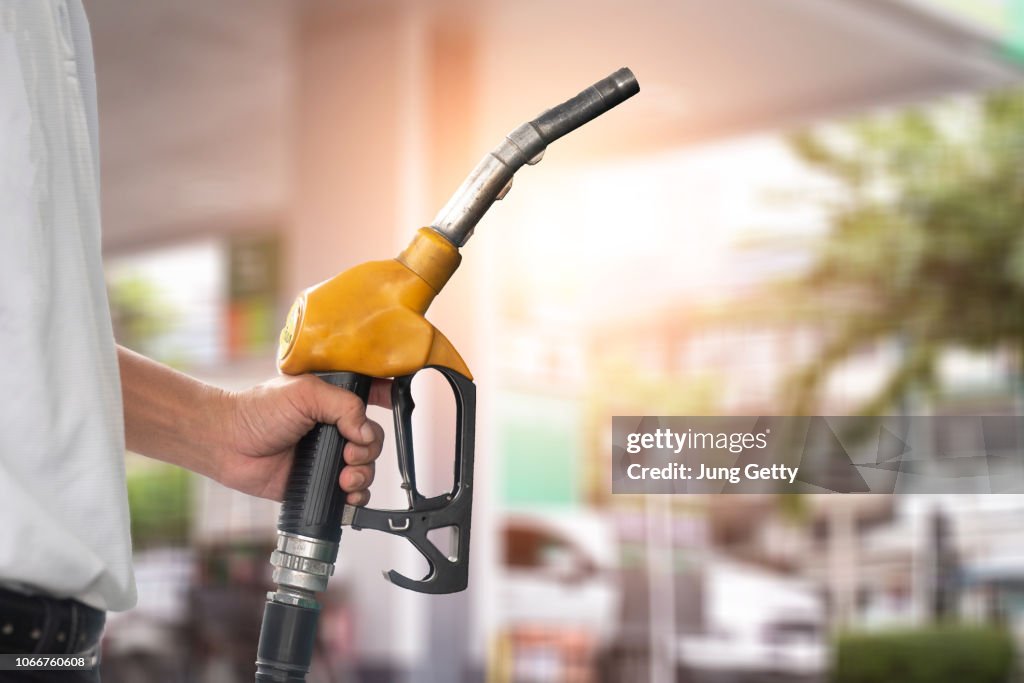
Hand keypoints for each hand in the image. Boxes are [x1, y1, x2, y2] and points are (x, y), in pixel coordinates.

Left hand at [217, 375, 391, 503]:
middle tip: (348, 453)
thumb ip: (344, 406)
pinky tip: (347, 493)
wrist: (228, 443)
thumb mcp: (306, 394)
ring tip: (344, 478)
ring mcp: (326, 456)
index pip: (371, 397)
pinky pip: (350, 492)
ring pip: (366, 467)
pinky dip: (357, 495)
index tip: (392, 406)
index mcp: (333, 401)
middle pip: (373, 440)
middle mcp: (333, 428)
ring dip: (364, 474)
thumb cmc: (258, 411)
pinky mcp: (318, 482)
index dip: (387, 401)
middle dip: (368, 450)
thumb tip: (367, 433)